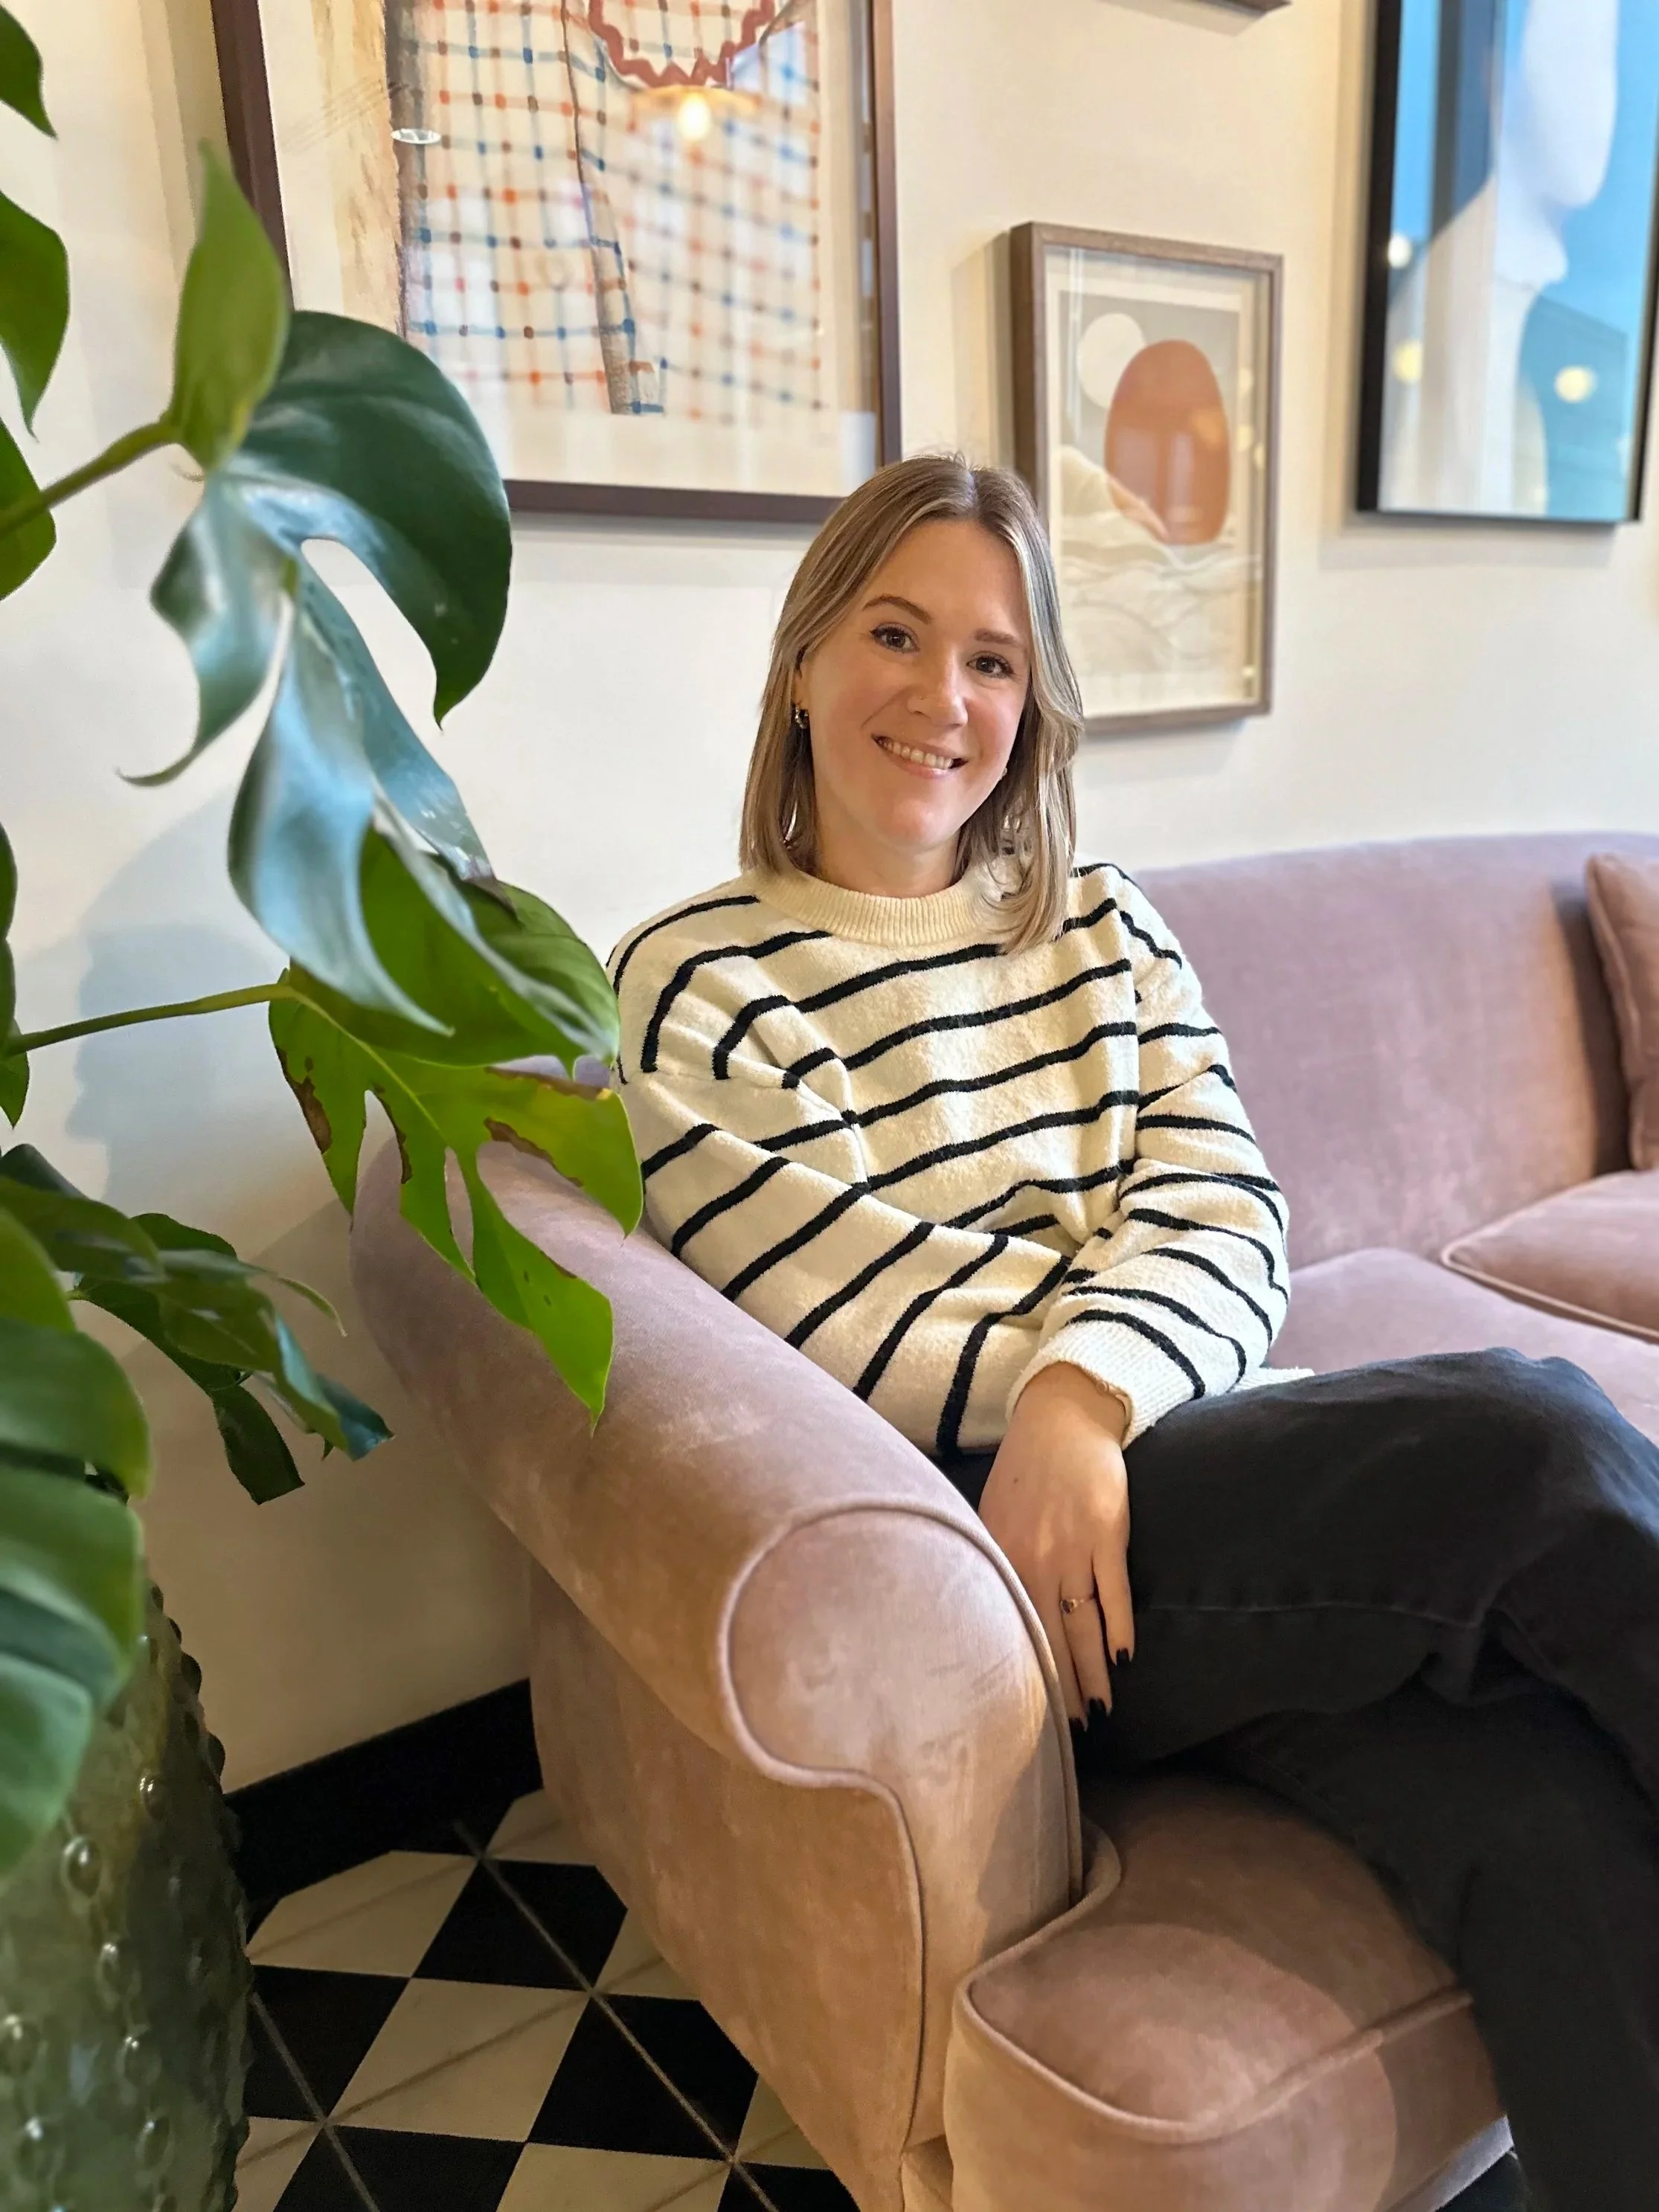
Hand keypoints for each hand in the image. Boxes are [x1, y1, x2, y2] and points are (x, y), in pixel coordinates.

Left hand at [978, 1364, 1134, 1724]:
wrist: (1062, 1417)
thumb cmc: (1025, 1470)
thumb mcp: (993, 1515)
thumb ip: (995, 1563)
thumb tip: (989, 1616)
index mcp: (1000, 1555)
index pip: (1011, 1628)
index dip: (1021, 1672)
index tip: (1023, 1713)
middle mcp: (1032, 1556)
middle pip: (1047, 1636)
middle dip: (1059, 1688)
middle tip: (1066, 1733)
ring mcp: (1072, 1546)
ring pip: (1082, 1624)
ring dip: (1093, 1672)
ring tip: (1099, 1712)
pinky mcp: (1108, 1531)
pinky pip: (1115, 1591)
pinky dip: (1120, 1627)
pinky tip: (1123, 1659)